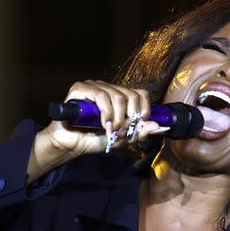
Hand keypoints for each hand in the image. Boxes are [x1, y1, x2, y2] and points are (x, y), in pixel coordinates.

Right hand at [44, 80, 162, 155]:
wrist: (71, 144)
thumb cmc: (93, 139)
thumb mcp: (122, 139)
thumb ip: (139, 133)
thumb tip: (158, 126)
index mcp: (119, 96)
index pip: (141, 94)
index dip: (143, 110)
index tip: (137, 126)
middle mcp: (108, 88)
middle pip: (131, 95)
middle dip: (130, 118)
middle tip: (121, 132)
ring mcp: (94, 86)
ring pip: (118, 96)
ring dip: (117, 118)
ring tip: (110, 131)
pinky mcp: (80, 89)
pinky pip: (100, 95)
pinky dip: (106, 112)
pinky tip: (103, 124)